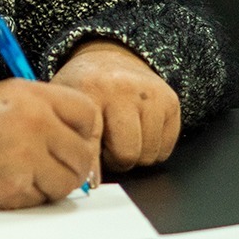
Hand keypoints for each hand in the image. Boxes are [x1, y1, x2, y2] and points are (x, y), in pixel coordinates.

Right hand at [0, 80, 100, 208]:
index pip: (87, 114)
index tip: (73, 140)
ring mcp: (27, 156)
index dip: (83, 131)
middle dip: (70, 165)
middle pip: (82, 154)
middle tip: (50, 166)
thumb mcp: (6, 96)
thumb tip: (75, 135)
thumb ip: (44, 110)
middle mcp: (35, 123)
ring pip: (67, 181)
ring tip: (27, 174)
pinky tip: (10, 181)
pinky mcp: (17, 186)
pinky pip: (43, 198)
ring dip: (53, 184)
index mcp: (33, 96)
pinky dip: (31, 196)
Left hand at [52, 41, 179, 171]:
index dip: (91, 165)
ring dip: (135, 155)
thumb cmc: (85, 85)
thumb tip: (87, 182)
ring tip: (120, 136)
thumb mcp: (66, 103)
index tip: (89, 179)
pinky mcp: (172, 102)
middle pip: (127, 154)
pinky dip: (152, 148)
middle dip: (115, 159)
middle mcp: (123, 89)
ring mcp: (151, 94)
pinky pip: (166, 150)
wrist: (110, 56)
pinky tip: (138, 130)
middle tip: (106, 146)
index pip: (92, 139)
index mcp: (90, 89)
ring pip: (149, 155)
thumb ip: (71, 135)